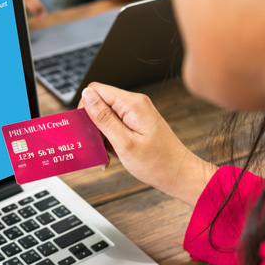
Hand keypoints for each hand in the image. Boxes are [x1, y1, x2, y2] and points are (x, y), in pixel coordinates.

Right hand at [80, 83, 216, 205]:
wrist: (179, 173)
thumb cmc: (157, 163)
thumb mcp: (124, 143)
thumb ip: (104, 118)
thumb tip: (87, 95)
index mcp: (133, 104)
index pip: (96, 90)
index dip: (85, 108)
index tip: (87, 129)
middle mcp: (135, 104)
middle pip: (100, 102)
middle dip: (93, 123)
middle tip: (99, 144)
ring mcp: (137, 113)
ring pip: (106, 115)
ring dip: (102, 134)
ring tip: (109, 152)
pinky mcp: (137, 122)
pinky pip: (115, 124)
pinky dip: (110, 139)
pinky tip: (116, 153)